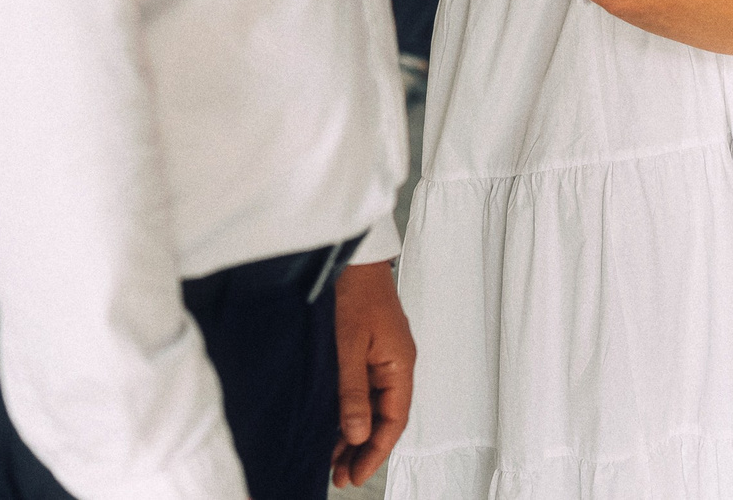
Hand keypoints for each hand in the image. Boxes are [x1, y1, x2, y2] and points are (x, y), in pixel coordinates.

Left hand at [331, 261, 414, 487]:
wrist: (350, 255)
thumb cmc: (354, 291)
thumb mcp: (349, 346)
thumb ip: (353, 392)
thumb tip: (358, 435)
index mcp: (400, 364)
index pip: (394, 420)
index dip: (375, 451)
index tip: (355, 475)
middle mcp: (395, 364)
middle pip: (385, 417)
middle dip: (364, 449)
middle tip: (340, 477)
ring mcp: (382, 357)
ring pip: (373, 406)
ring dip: (355, 433)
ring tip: (332, 461)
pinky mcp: (367, 350)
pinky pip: (363, 391)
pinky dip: (350, 412)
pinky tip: (334, 427)